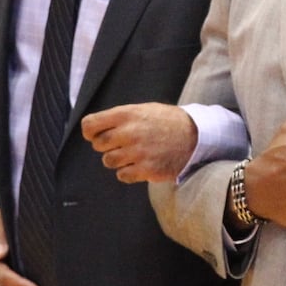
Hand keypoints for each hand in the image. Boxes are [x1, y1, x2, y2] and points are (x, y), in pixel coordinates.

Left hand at [81, 103, 197, 182]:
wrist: (195, 135)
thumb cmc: (167, 122)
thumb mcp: (143, 110)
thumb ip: (119, 118)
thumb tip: (93, 130)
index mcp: (127, 115)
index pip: (90, 125)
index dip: (90, 131)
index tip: (95, 135)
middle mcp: (130, 133)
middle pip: (98, 145)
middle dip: (106, 145)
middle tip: (121, 144)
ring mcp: (138, 152)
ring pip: (109, 161)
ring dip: (117, 159)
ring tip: (133, 154)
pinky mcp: (147, 169)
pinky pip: (122, 175)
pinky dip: (128, 172)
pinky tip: (140, 164)